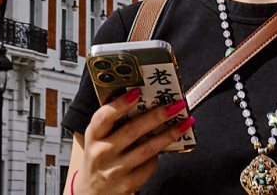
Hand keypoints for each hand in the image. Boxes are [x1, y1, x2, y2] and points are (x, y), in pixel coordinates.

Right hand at [69, 88, 194, 194]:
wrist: (92, 192)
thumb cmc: (100, 158)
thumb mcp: (99, 139)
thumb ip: (114, 122)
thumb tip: (144, 99)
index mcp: (93, 135)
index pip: (104, 117)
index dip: (120, 104)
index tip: (137, 91)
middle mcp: (102, 152)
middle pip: (132, 130)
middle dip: (157, 116)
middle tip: (176, 105)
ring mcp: (115, 170)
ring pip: (147, 149)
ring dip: (168, 134)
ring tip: (185, 123)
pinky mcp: (127, 184)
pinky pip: (149, 166)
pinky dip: (158, 155)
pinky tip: (165, 148)